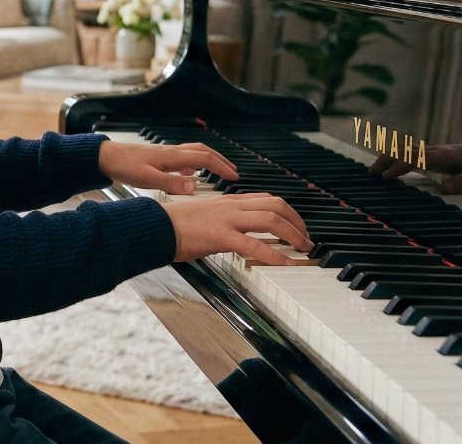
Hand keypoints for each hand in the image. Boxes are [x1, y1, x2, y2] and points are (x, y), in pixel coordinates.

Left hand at [99, 141, 237, 195]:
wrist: (106, 157)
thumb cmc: (124, 166)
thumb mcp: (148, 179)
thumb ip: (171, 184)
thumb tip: (195, 188)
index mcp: (172, 157)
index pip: (204, 158)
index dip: (221, 167)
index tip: (234, 176)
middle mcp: (172, 152)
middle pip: (203, 151)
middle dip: (221, 161)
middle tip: (233, 172)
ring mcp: (165, 154)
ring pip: (194, 152)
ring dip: (209, 160)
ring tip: (218, 171)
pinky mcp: (158, 158)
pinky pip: (182, 157)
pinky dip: (193, 163)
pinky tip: (190, 174)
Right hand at [162, 193, 314, 263]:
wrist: (155, 226)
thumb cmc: (173, 225)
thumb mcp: (203, 216)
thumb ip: (222, 221)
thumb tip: (235, 234)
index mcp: (227, 201)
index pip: (266, 199)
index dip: (287, 211)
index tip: (296, 224)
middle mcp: (231, 206)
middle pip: (276, 205)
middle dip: (297, 221)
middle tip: (306, 238)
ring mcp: (228, 219)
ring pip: (271, 220)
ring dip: (293, 234)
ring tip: (303, 248)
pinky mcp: (221, 236)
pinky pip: (255, 245)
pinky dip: (275, 255)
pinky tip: (287, 263)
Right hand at [368, 140, 461, 194]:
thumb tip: (442, 189)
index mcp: (444, 156)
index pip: (416, 157)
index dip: (400, 166)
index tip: (386, 178)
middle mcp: (436, 151)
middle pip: (405, 149)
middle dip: (386, 159)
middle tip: (371, 174)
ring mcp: (434, 152)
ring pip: (405, 149)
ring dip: (388, 158)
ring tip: (373, 172)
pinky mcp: (435, 156)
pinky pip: (411, 154)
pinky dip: (396, 158)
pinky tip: (389, 169)